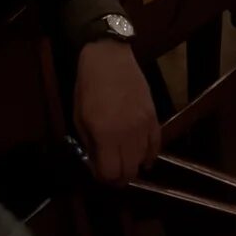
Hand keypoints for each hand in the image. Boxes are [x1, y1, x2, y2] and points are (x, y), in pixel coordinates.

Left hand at [73, 40, 162, 183]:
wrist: (109, 57)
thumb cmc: (88, 86)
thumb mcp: (79, 117)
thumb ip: (89, 144)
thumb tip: (97, 163)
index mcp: (105, 135)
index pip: (110, 173)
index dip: (103, 178)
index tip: (99, 173)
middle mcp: (127, 135)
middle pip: (129, 172)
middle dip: (118, 177)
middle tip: (112, 172)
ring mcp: (143, 126)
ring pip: (142, 161)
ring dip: (133, 166)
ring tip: (125, 161)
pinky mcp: (153, 117)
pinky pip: (156, 146)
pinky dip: (150, 156)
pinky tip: (144, 158)